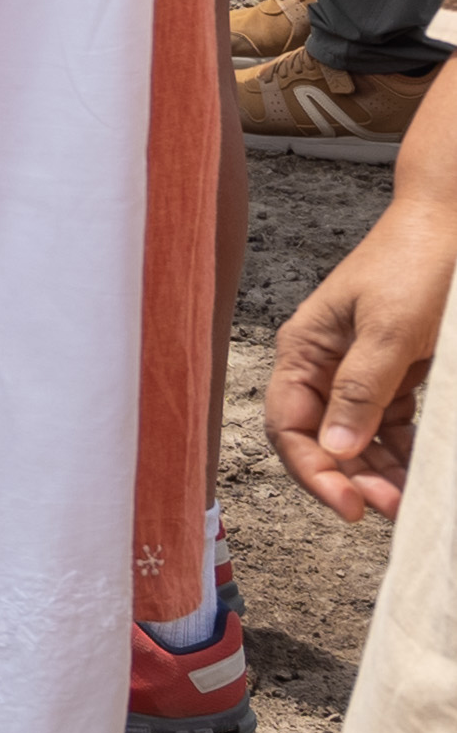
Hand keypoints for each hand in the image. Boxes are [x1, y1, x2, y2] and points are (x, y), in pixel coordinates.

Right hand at [271, 189, 455, 520]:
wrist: (454, 224)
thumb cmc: (414, 265)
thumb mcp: (388, 330)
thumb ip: (360, 390)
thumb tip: (336, 450)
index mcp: (305, 349)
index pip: (290, 425)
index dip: (314, 470)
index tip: (348, 505)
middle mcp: (325, 365)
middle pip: (324, 439)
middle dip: (352, 478)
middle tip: (389, 508)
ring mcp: (362, 371)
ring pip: (361, 439)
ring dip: (382, 472)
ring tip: (409, 498)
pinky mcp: (397, 374)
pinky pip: (394, 425)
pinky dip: (406, 451)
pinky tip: (420, 469)